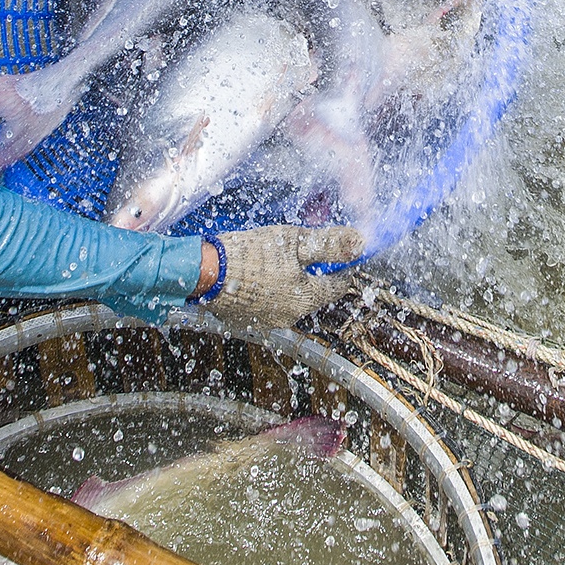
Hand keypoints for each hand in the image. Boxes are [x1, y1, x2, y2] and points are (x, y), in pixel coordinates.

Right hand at [195, 225, 362, 330]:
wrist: (203, 271)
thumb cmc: (249, 255)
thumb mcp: (294, 241)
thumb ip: (330, 244)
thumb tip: (362, 242)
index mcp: (306, 300)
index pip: (339, 285)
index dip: (341, 265)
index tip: (338, 250)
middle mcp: (289, 317)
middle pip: (313, 292)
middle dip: (311, 272)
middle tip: (298, 250)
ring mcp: (266, 322)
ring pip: (288, 299)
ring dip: (287, 281)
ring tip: (273, 259)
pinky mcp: (244, 322)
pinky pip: (265, 305)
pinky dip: (266, 290)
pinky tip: (255, 274)